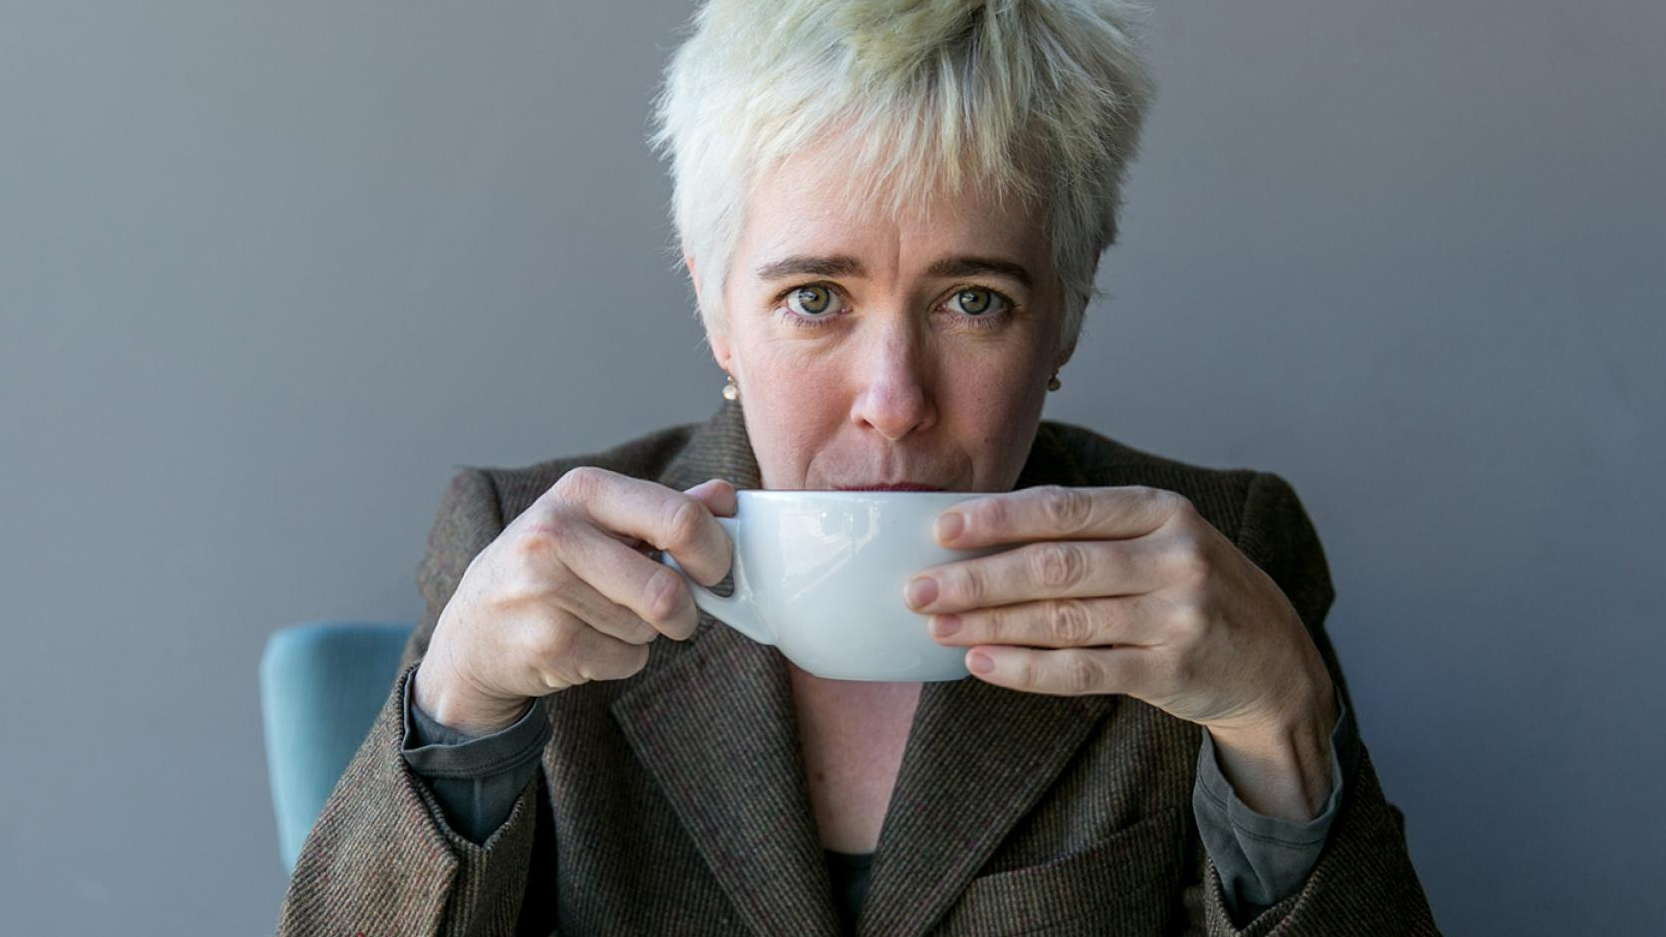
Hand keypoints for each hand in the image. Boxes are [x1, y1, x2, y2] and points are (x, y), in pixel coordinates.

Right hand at [414, 468, 734, 734]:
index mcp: (583, 490)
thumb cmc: (549, 568)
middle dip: (685, 610)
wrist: (474, 631)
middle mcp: (556, 534)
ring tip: (601, 617)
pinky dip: (621, 659)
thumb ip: (664, 509)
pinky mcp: (546, 645)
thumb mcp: (598, 522)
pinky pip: (627, 661)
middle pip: (666, 589)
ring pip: (648, 628)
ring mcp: (545, 592)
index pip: (678, 518)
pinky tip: (585, 642)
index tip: (715, 571)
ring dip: (643, 633)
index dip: (714, 552)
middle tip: (676, 613)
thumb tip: (725, 498)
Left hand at [905, 484, 1337, 817]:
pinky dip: (1026, 668)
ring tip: (937, 626)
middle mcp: (1175, 557)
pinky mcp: (1172, 671)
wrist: (1276, 663)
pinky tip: (982, 663)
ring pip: (1063, 619)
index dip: (998, 519)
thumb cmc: (1194, 589)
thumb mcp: (1161, 539)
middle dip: (978, 578)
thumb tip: (984, 530)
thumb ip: (1090, 531)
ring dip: (990, 623)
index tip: (941, 530)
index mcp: (1162, 511)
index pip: (1065, 509)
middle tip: (919, 588)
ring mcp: (1178, 616)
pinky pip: (1083, 670)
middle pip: (1056, 566)